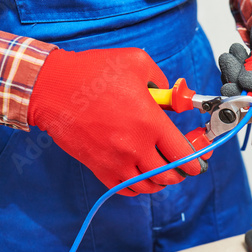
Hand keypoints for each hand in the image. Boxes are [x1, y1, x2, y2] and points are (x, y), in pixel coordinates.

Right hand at [28, 48, 205, 195]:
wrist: (51, 88)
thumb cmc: (91, 72)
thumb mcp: (136, 62)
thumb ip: (161, 80)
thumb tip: (171, 96)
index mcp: (150, 122)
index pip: (183, 154)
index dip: (196, 160)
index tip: (199, 159)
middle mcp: (135, 147)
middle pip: (169, 175)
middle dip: (181, 173)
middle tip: (185, 166)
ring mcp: (116, 161)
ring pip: (148, 186)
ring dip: (161, 182)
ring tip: (164, 172)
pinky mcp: (98, 167)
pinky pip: (124, 188)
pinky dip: (138, 187)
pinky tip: (140, 176)